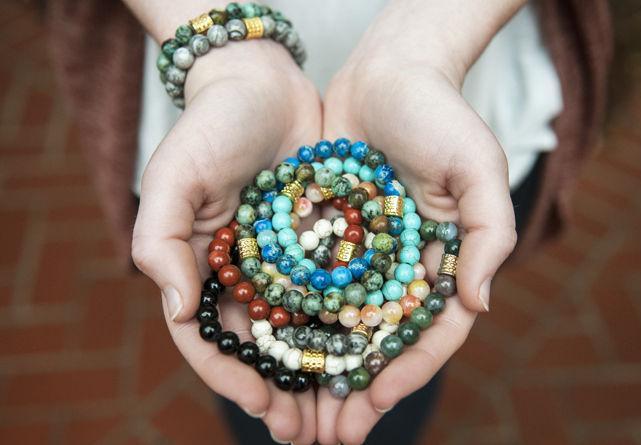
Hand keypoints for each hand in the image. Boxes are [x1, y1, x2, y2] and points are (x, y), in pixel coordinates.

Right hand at [131, 41, 320, 443]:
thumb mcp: (173, 176)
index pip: (211, 338)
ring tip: (342, 415)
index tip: (260, 403)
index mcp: (204, 269)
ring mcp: (287, 262)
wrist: (262, 83)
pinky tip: (370, 356)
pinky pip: (338, 294)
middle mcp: (246, 274)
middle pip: (263, 347)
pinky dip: (350, 328)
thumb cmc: (211, 126)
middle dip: (282, 392)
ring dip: (321, 375)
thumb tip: (181, 310)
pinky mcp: (324, 244)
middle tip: (304, 432)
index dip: (232, 376)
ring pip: (304, 331)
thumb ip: (162, 242)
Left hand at [317, 1, 518, 441]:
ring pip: (339, 324)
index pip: (429, 329)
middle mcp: (400, 266)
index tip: (376, 400)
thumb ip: (487, 234)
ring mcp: (362, 255)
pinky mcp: (325, 236)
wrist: (387, 71)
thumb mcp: (477, 167)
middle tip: (333, 435)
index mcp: (443, 262)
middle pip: (380, 340)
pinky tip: (269, 352)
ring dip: (319, 370)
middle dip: (358, 388)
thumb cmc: (439, 113)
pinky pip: (307, 285)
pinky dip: (292, 320)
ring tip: (297, 414)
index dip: (407, 367)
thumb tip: (479, 305)